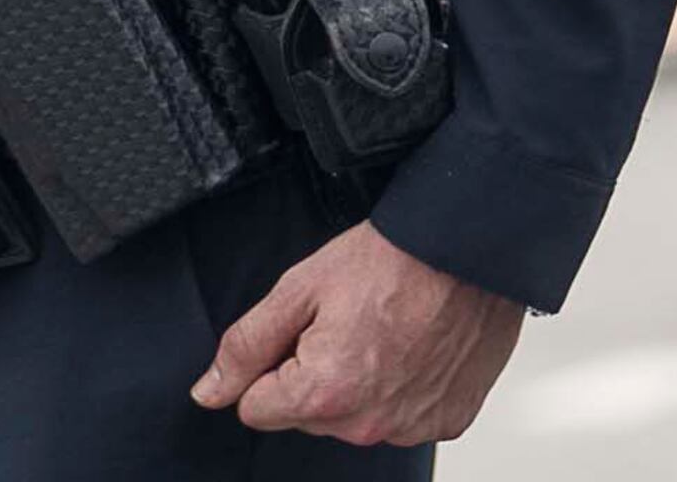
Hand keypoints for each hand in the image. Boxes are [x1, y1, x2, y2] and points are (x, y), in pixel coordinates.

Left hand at [191, 222, 525, 449]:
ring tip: (382, 330)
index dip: (270, 365)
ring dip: (358, 384)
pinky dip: (402, 388)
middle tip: (346, 323)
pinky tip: (412, 347)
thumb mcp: (300, 289)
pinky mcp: (446, 421)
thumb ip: (247, 346)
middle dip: (313, 374)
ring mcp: (411, 427)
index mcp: (324, 393)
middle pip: (306, 416)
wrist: (467, 249)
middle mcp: (368, 423)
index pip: (256, 409)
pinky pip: (402, 417)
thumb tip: (209, 392)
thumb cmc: (391, 260)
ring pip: (353, 418)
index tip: (302, 331)